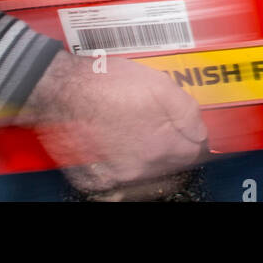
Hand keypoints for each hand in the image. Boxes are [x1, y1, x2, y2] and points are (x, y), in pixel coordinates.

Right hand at [19, 51, 209, 195]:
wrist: (61, 89)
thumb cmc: (106, 83)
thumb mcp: (160, 85)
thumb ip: (188, 112)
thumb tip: (202, 131)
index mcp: (161, 147)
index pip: (196, 155)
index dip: (197, 140)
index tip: (193, 133)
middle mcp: (140, 168)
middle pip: (172, 166)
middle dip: (174, 148)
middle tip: (165, 128)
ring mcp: (115, 176)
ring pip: (147, 173)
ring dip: (150, 157)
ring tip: (141, 133)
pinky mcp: (94, 178)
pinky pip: (119, 178)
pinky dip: (123, 165)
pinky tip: (118, 145)